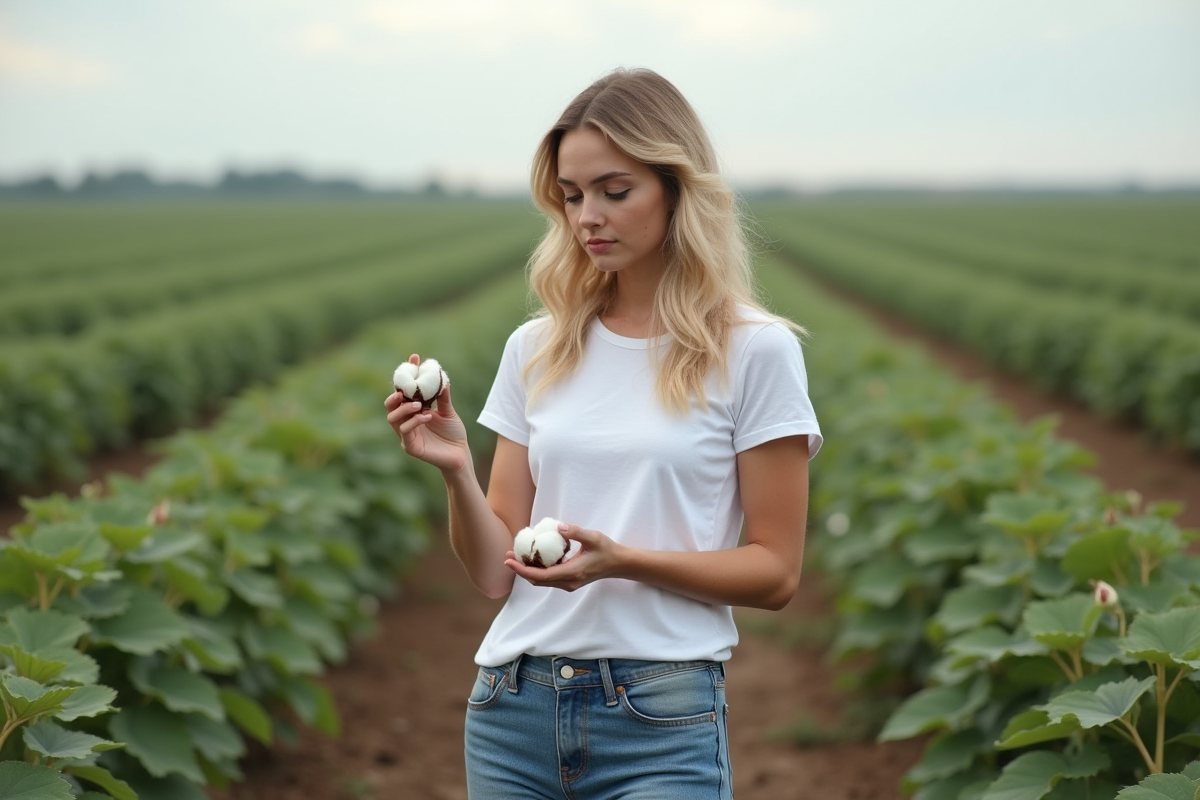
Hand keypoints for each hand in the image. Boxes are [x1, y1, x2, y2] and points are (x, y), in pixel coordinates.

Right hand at [384, 353, 469, 473]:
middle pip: (390, 406)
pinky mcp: (411, 447)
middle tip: (403, 390)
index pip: (404, 392)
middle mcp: (406, 422)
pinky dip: (414, 422)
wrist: (461, 454)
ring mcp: (406, 435)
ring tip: (418, 404)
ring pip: (393, 419)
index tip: (414, 358)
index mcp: (413, 412)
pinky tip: (427, 417)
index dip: (407, 375)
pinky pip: (406, 432)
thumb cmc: (454, 433)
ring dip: (403, 409)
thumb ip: (443, 397)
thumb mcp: (448, 412)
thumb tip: (442, 379)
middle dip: (394, 395)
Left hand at [504, 522, 621, 591]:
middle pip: (537, 580)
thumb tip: (558, 527)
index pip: (541, 575)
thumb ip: (576, 532)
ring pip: (542, 581)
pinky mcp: (569, 581)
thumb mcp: (593, 537)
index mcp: (572, 572)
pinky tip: (533, 558)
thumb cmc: (607, 550)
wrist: (619, 564)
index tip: (509, 561)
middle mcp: (568, 582)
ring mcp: (569, 584)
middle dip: (520, 570)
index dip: (523, 569)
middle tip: (508, 556)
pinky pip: (548, 578)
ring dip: (527, 571)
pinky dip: (537, 570)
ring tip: (516, 557)